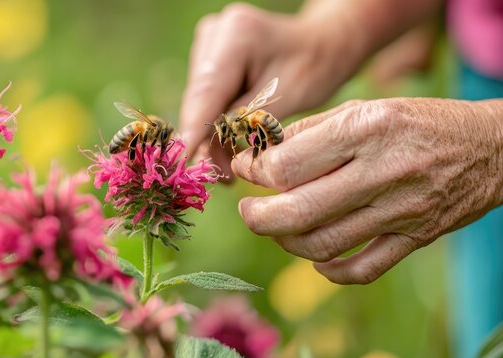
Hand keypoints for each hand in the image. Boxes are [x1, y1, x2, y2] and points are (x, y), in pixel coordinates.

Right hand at [179, 2, 366, 179]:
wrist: (322, 42)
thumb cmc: (315, 67)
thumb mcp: (286, 98)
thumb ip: (244, 124)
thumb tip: (205, 158)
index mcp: (236, 34)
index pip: (206, 92)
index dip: (192, 131)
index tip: (182, 163)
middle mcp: (214, 32)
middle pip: (198, 98)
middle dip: (204, 140)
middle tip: (219, 178)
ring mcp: (207, 42)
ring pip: (198, 101)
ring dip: (210, 135)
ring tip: (227, 171)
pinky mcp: (207, 55)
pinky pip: (205, 97)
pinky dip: (215, 123)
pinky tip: (226, 149)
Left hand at [232, 98, 502, 283]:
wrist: (491, 147)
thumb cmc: (417, 122)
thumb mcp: (365, 107)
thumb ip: (312, 131)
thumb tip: (263, 155)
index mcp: (365, 129)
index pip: (288, 164)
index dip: (255, 171)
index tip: (247, 169)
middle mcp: (382, 171)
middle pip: (299, 211)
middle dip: (258, 217)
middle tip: (248, 211)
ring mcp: (400, 210)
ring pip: (323, 244)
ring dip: (286, 242)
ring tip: (277, 228)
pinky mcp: (415, 238)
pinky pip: (362, 269)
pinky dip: (330, 270)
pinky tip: (317, 257)